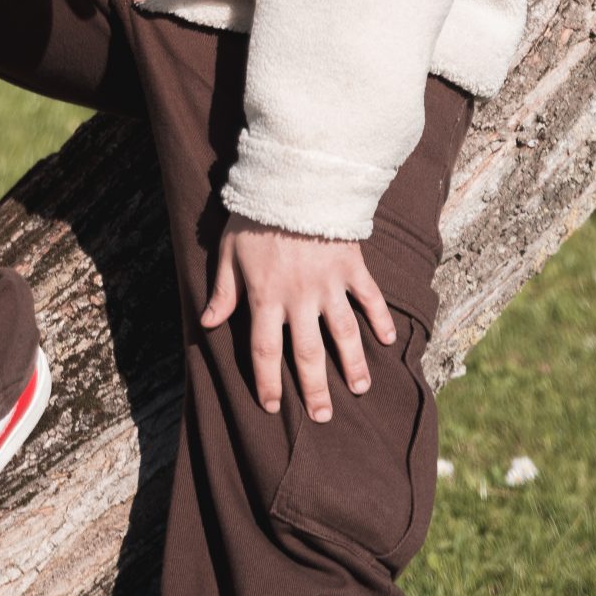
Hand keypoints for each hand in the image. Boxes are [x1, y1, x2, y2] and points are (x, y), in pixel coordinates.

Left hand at [200, 213, 398, 421]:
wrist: (292, 178)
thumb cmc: (255, 214)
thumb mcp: (229, 251)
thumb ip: (222, 291)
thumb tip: (207, 324)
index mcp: (266, 297)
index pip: (265, 351)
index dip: (267, 382)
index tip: (272, 406)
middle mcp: (299, 298)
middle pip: (308, 354)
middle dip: (315, 389)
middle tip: (323, 417)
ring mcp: (329, 283)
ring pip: (344, 334)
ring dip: (352, 365)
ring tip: (359, 389)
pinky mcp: (352, 265)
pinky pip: (370, 298)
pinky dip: (380, 319)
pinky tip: (389, 341)